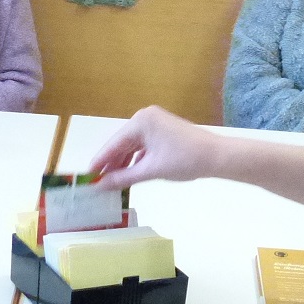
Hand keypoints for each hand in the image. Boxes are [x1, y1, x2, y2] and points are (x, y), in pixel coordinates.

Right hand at [88, 105, 221, 189]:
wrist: (217, 156)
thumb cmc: (184, 160)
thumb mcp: (151, 170)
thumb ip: (123, 177)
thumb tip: (100, 186)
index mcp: (140, 121)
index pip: (113, 144)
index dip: (99, 162)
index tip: (86, 177)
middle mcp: (145, 117)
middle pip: (121, 144)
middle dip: (110, 164)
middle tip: (96, 183)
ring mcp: (155, 123)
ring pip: (131, 146)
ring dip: (122, 163)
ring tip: (110, 182)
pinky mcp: (163, 130)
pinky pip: (142, 145)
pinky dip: (135, 159)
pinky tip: (129, 173)